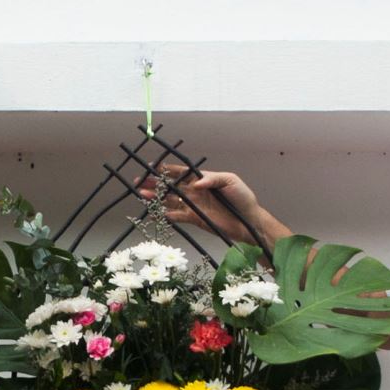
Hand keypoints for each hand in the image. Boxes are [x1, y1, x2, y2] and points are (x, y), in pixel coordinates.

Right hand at [142, 163, 268, 244]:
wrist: (249, 221)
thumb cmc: (243, 197)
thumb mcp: (231, 181)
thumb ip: (213, 179)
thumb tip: (196, 183)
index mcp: (202, 179)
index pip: (180, 172)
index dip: (166, 169)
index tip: (152, 167)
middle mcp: (195, 191)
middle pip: (170, 186)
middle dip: (155, 183)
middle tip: (139, 182)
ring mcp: (193, 205)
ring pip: (170, 200)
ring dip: (156, 198)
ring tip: (142, 195)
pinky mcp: (194, 219)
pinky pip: (176, 217)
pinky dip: (165, 215)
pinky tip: (154, 214)